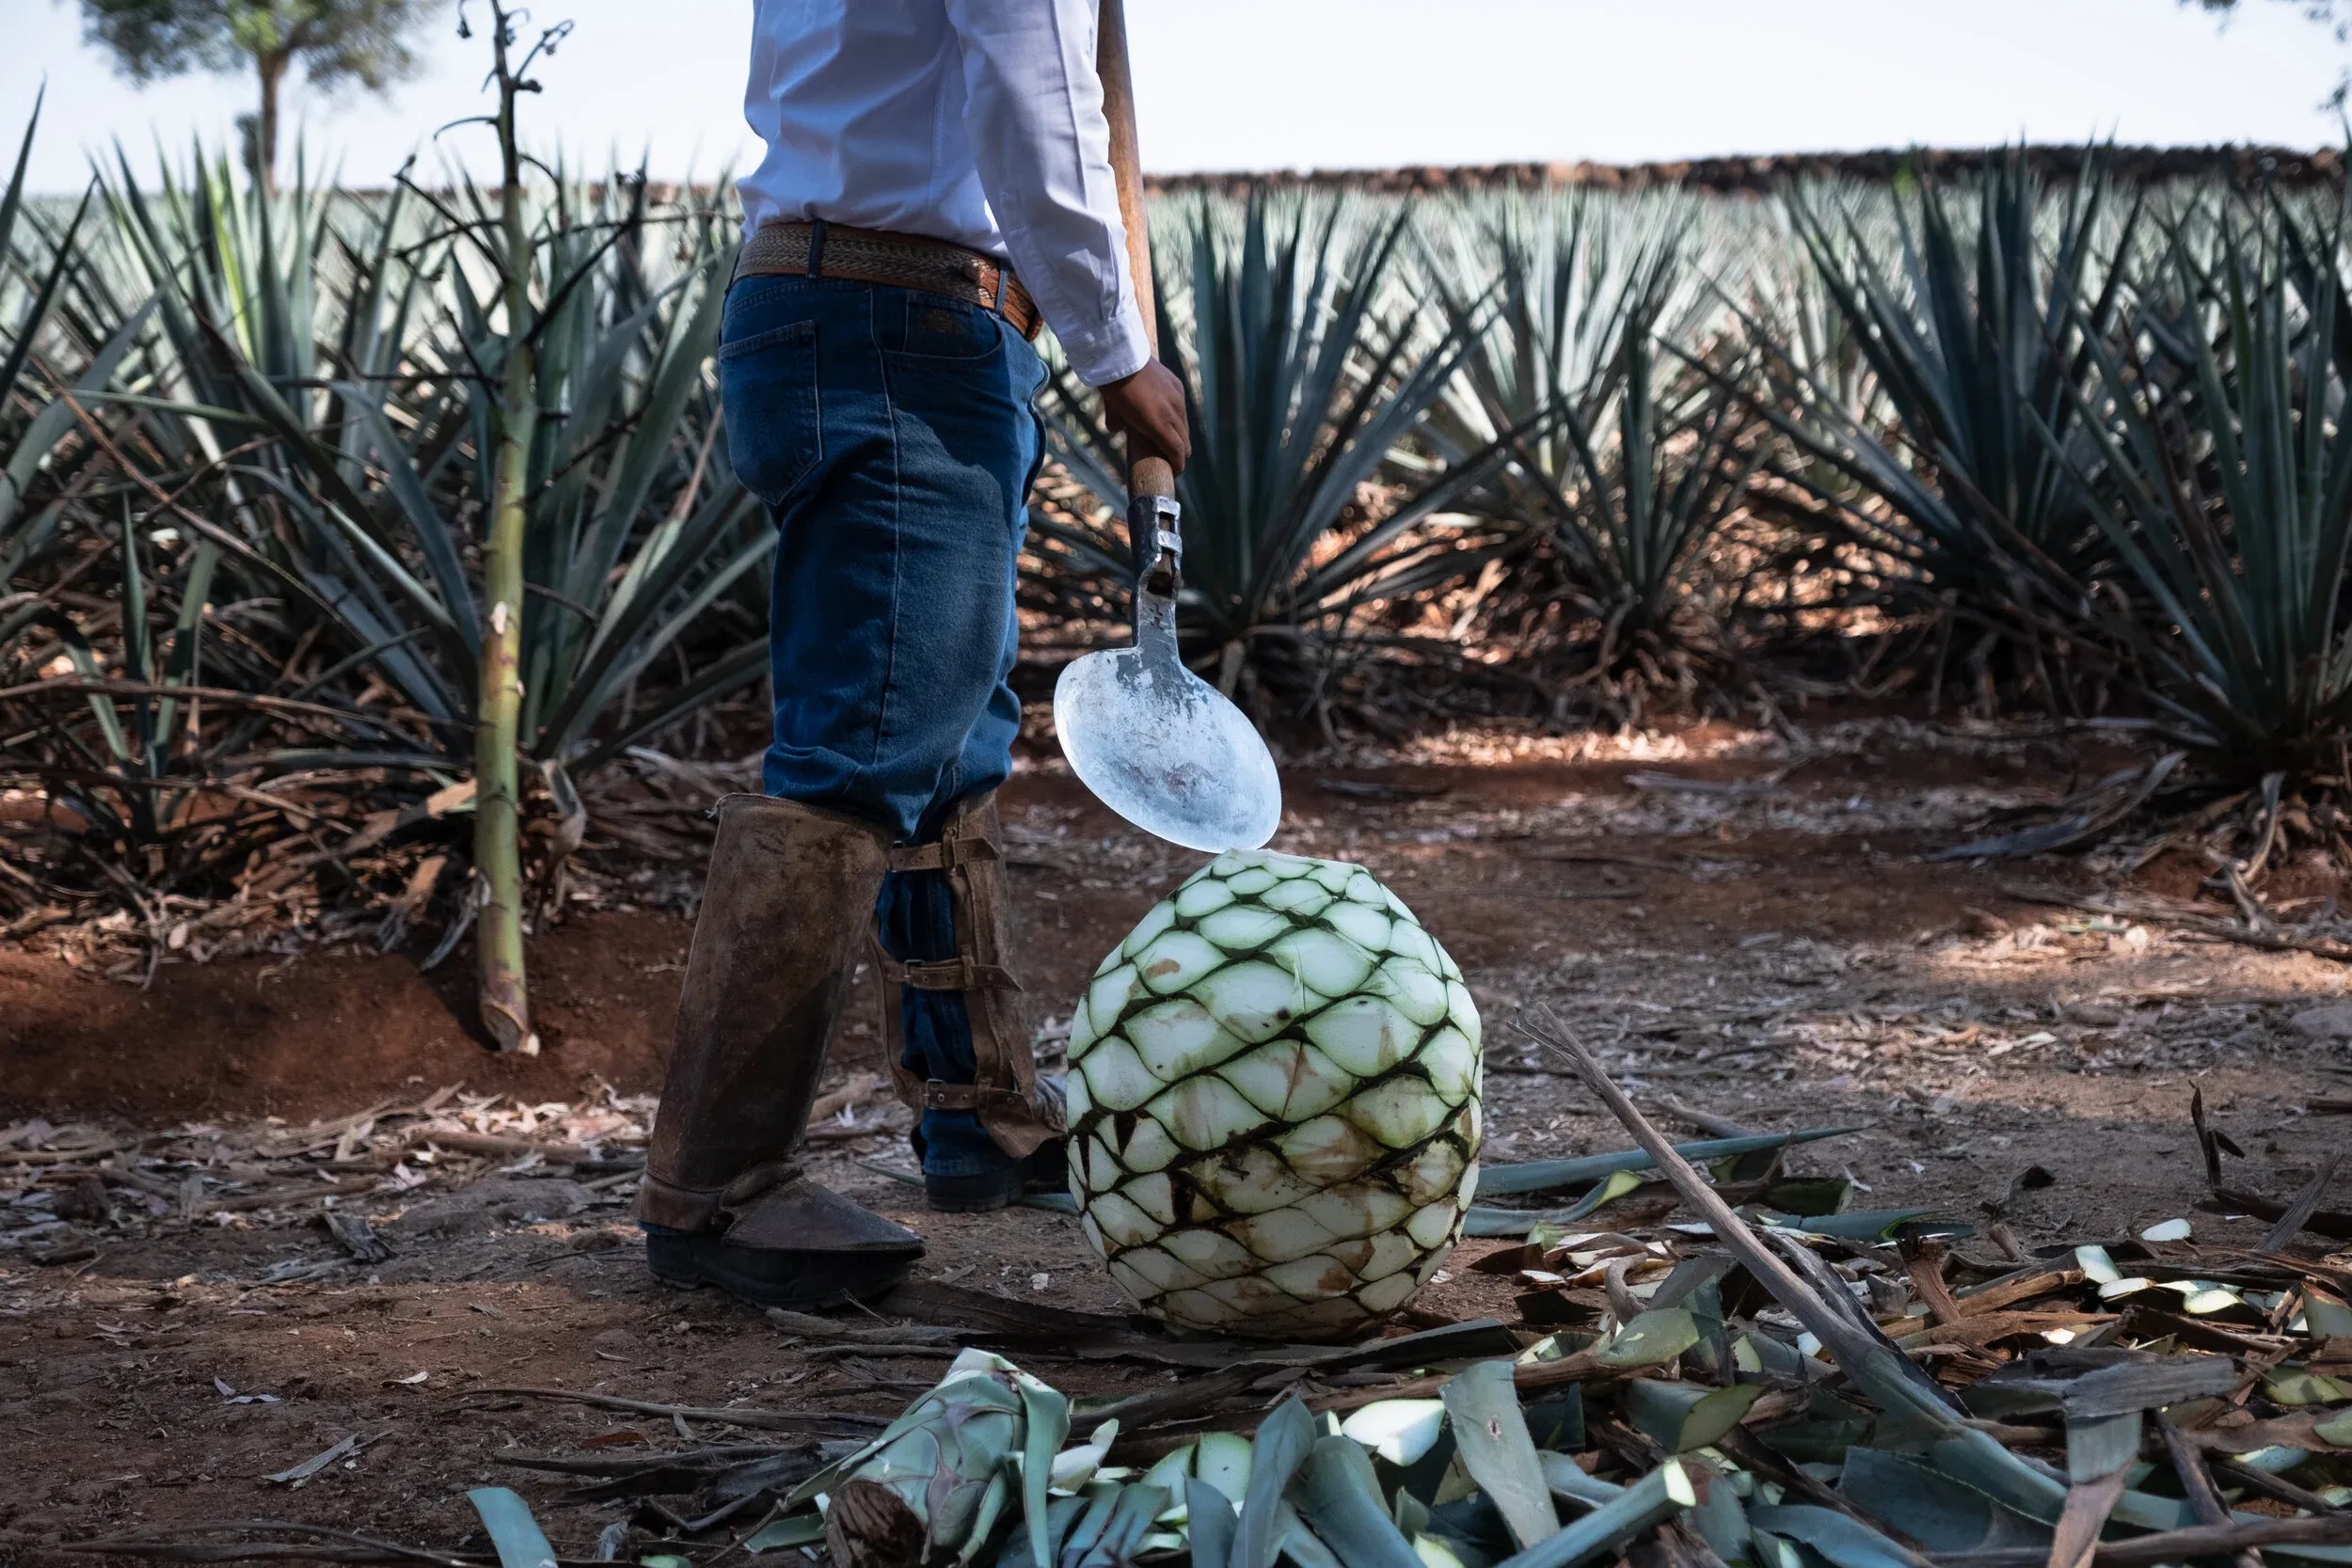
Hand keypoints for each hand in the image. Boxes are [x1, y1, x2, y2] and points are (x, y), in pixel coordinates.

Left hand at [1097, 357, 1190, 474]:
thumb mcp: (1112, 412)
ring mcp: (1178, 398)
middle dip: (1180, 453)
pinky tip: (1167, 415)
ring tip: (1171, 439)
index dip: (1178, 465)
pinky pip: (1181, 407)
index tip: (1175, 472)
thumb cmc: (1114, 388)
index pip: (1178, 451)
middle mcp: (1174, 413)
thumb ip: (1117, 425)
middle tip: (1173, 459)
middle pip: (1185, 441)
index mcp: (1159, 425)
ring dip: (1179, 434)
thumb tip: (1117, 429)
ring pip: (1185, 424)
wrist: (1121, 357)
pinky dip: (1176, 416)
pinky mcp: (1177, 386)